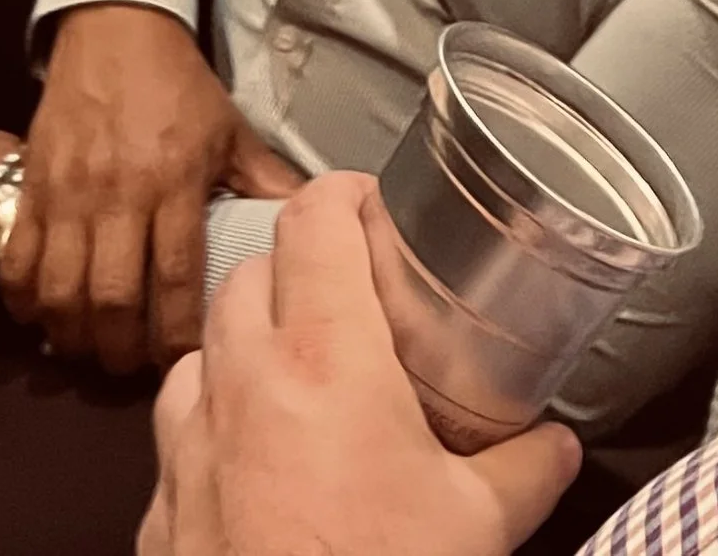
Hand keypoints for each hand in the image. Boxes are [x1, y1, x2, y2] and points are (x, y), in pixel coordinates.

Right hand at [6, 2, 302, 376]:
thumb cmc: (179, 84)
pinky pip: (16, 262)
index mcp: (174, 178)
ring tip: (90, 349)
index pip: (177, 275)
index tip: (185, 360)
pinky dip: (25, 303)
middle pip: (111, 298)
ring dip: (72, 335)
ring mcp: (67, 192)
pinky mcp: (30, 185)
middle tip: (130, 367)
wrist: (115, 27)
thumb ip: (266, 180)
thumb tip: (317, 219)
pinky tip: (44, 317)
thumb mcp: (231, 128)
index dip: (178, 332)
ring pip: (59, 290)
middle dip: (120, 350)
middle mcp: (118, 192)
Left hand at [140, 173, 579, 555]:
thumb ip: (525, 467)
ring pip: (199, 350)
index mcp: (325, 359)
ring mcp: (190, 450)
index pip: (313, 221)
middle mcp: (244, 386)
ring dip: (241, 345)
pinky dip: (209, 429)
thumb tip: (556, 444)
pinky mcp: (161, 515)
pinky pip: (175, 440)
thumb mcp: (480, 524)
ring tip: (291, 373)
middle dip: (296, 269)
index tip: (371, 206)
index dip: (343, 195)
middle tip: (345, 293)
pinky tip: (249, 462)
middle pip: (248, 272)